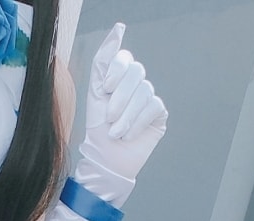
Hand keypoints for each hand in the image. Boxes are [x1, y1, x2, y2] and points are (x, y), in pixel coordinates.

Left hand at [81, 23, 167, 187]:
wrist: (107, 160)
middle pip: (136, 71)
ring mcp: (148, 99)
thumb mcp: (95, 92)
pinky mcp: (158, 114)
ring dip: (126, 114)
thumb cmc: (98, 129)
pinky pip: (153, 107)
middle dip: (120, 97)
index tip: (105, 88)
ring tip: (116, 132)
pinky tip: (128, 135)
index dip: (116, 70)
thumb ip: (103, 60)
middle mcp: (135, 85)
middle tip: (109, 117)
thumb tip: (119, 28)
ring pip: (144, 91)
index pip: (124, 58)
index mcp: (118, 77)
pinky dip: (137, 122)